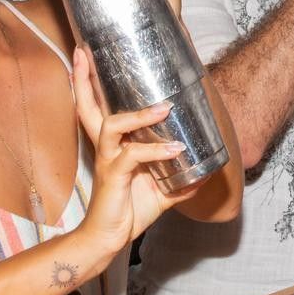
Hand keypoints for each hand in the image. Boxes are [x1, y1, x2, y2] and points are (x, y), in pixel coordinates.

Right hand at [72, 47, 196, 252]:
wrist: (108, 241)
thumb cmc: (127, 211)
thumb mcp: (160, 191)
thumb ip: (181, 180)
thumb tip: (208, 172)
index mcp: (111, 144)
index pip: (96, 106)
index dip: (89, 82)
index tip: (86, 54)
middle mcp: (104, 147)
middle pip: (87, 107)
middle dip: (86, 80)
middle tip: (86, 53)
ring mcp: (106, 160)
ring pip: (112, 125)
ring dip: (138, 114)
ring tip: (164, 108)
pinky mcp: (113, 177)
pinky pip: (132, 156)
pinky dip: (155, 151)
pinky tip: (175, 150)